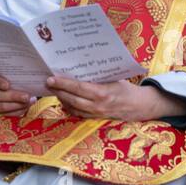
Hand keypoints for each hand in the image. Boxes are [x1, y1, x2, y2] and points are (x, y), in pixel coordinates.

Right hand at [0, 70, 33, 114]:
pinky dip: (16, 111)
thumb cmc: (8, 77)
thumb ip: (16, 72)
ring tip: (28, 102)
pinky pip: (3, 115)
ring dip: (15, 106)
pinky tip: (26, 107)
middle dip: (12, 96)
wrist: (3, 87)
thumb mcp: (9, 72)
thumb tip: (34, 75)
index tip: (8, 85)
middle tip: (26, 96)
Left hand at [46, 77, 185, 120]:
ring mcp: (95, 114)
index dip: (63, 84)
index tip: (51, 78)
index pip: (78, 88)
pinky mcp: (95, 118)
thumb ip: (97, 75)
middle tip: (47, 82)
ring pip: (72, 107)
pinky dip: (68, 106)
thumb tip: (79, 65)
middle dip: (58, 91)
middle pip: (72, 99)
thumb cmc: (125, 87)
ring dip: (61, 99)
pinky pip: (77, 113)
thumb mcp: (113, 78)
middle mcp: (97, 105)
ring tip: (53, 89)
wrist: (137, 105)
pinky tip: (63, 99)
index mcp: (103, 93)